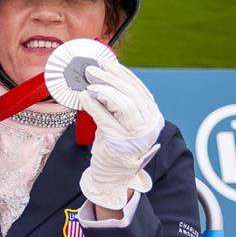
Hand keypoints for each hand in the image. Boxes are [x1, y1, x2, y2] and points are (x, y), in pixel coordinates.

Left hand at [78, 55, 163, 210]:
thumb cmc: (115, 144)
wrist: (113, 174)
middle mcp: (149, 123)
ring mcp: (136, 134)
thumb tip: (101, 78)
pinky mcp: (120, 142)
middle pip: (132, 93)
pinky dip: (94, 106)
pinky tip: (83, 97)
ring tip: (89, 83)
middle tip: (92, 69)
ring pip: (125, 104)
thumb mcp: (120, 120)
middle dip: (111, 78)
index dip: (123, 74)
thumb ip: (117, 102)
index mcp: (152, 115)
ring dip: (105, 90)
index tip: (107, 63)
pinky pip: (106, 119)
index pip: (139, 89)